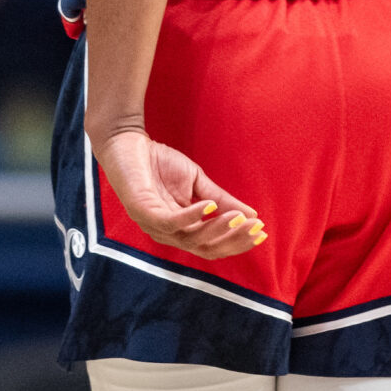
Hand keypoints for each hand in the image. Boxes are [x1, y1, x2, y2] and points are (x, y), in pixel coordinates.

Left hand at [92, 128, 264, 260]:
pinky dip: (191, 216)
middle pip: (205, 248)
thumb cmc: (160, 164)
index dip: (237, 242)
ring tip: (239, 218)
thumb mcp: (197, 183)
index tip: (262, 232)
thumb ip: (220, 200)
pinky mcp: (143, 211)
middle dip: (233, 240)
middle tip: (255, 228)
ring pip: (190, 239)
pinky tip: (208, 206)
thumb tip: (252, 214)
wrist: (128, 142)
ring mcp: (154, 225)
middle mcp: (168, 233)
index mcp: (181, 230)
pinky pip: (170, 221)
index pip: (212, 246)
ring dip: (217, 229)